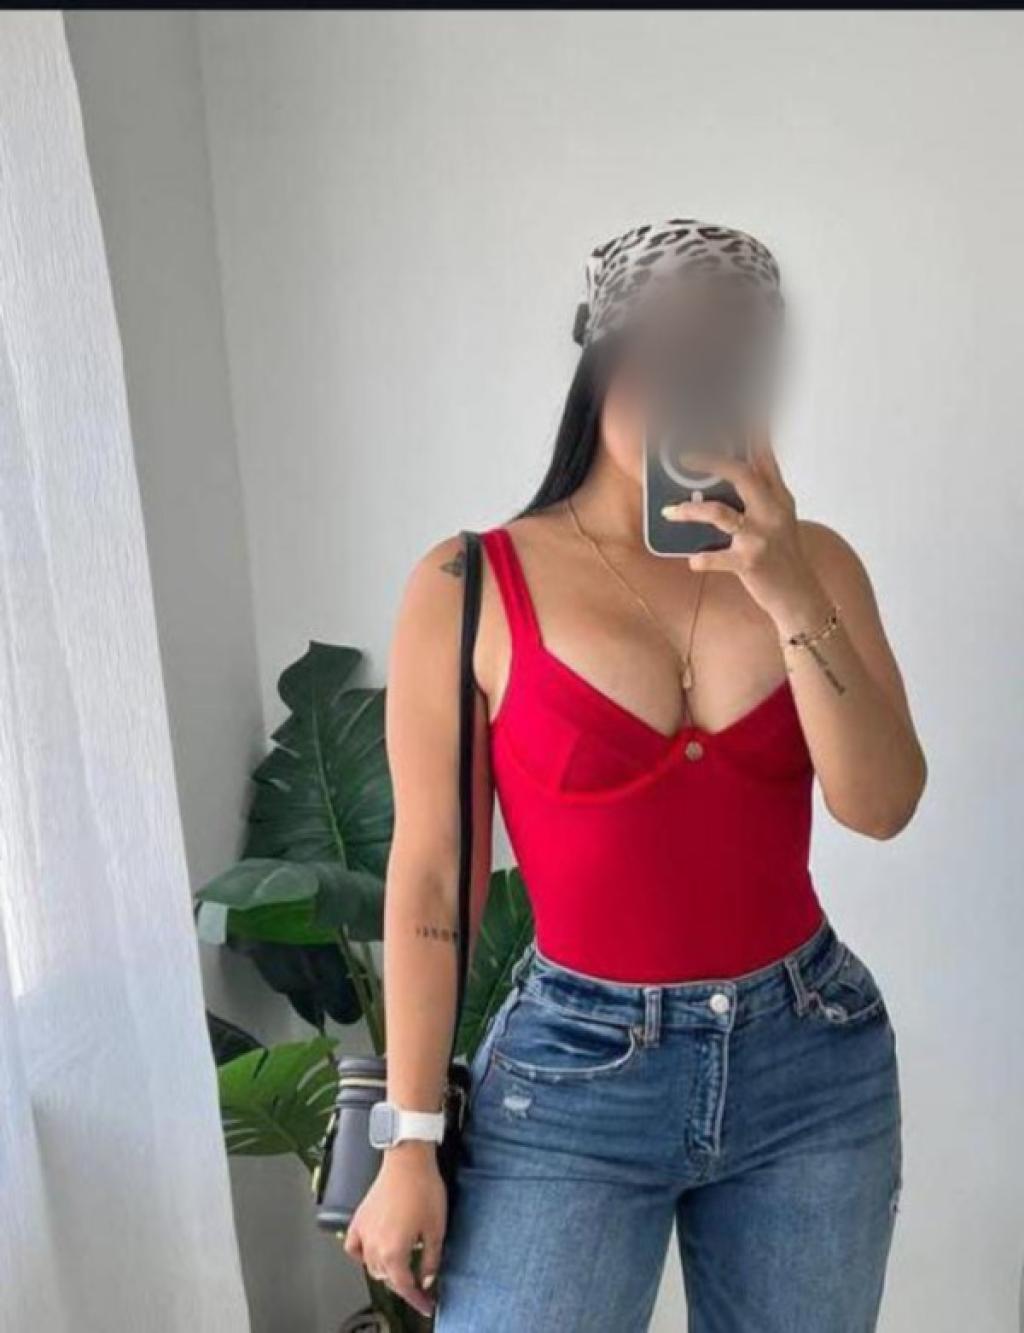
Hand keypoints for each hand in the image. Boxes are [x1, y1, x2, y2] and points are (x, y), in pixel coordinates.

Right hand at [342, 1142, 445, 1317]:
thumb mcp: (436, 1229)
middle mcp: (374, 1246)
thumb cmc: (423, 1189)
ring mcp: (364, 1232)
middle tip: (418, 1284)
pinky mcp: (359, 1218)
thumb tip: (427, 1278)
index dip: (417, 1299)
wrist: (408, 1160)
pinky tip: (371, 1251)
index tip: (426, 1305)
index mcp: (393, 1252)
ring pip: (370, 1265)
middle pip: (386, 1278)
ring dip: (385, 1271)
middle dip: (403, 1284)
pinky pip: (354, 1247)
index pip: (404, 1287)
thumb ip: (431, 1260)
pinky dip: (361, 1254)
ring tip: (400, 1267)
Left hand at [660, 434, 830, 635]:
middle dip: (711, 462)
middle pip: (741, 475)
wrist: (799, 596)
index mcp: (778, 497)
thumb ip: (758, 496)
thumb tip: (725, 477)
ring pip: (720, 514)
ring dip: (690, 511)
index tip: (742, 411)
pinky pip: (715, 558)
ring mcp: (762, 537)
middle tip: (685, 458)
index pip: (764, 457)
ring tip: (669, 512)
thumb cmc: (782, 556)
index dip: (752, 432)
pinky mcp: (751, 562)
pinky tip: (693, 560)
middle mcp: (773, 511)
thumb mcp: (777, 519)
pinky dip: (701, 559)